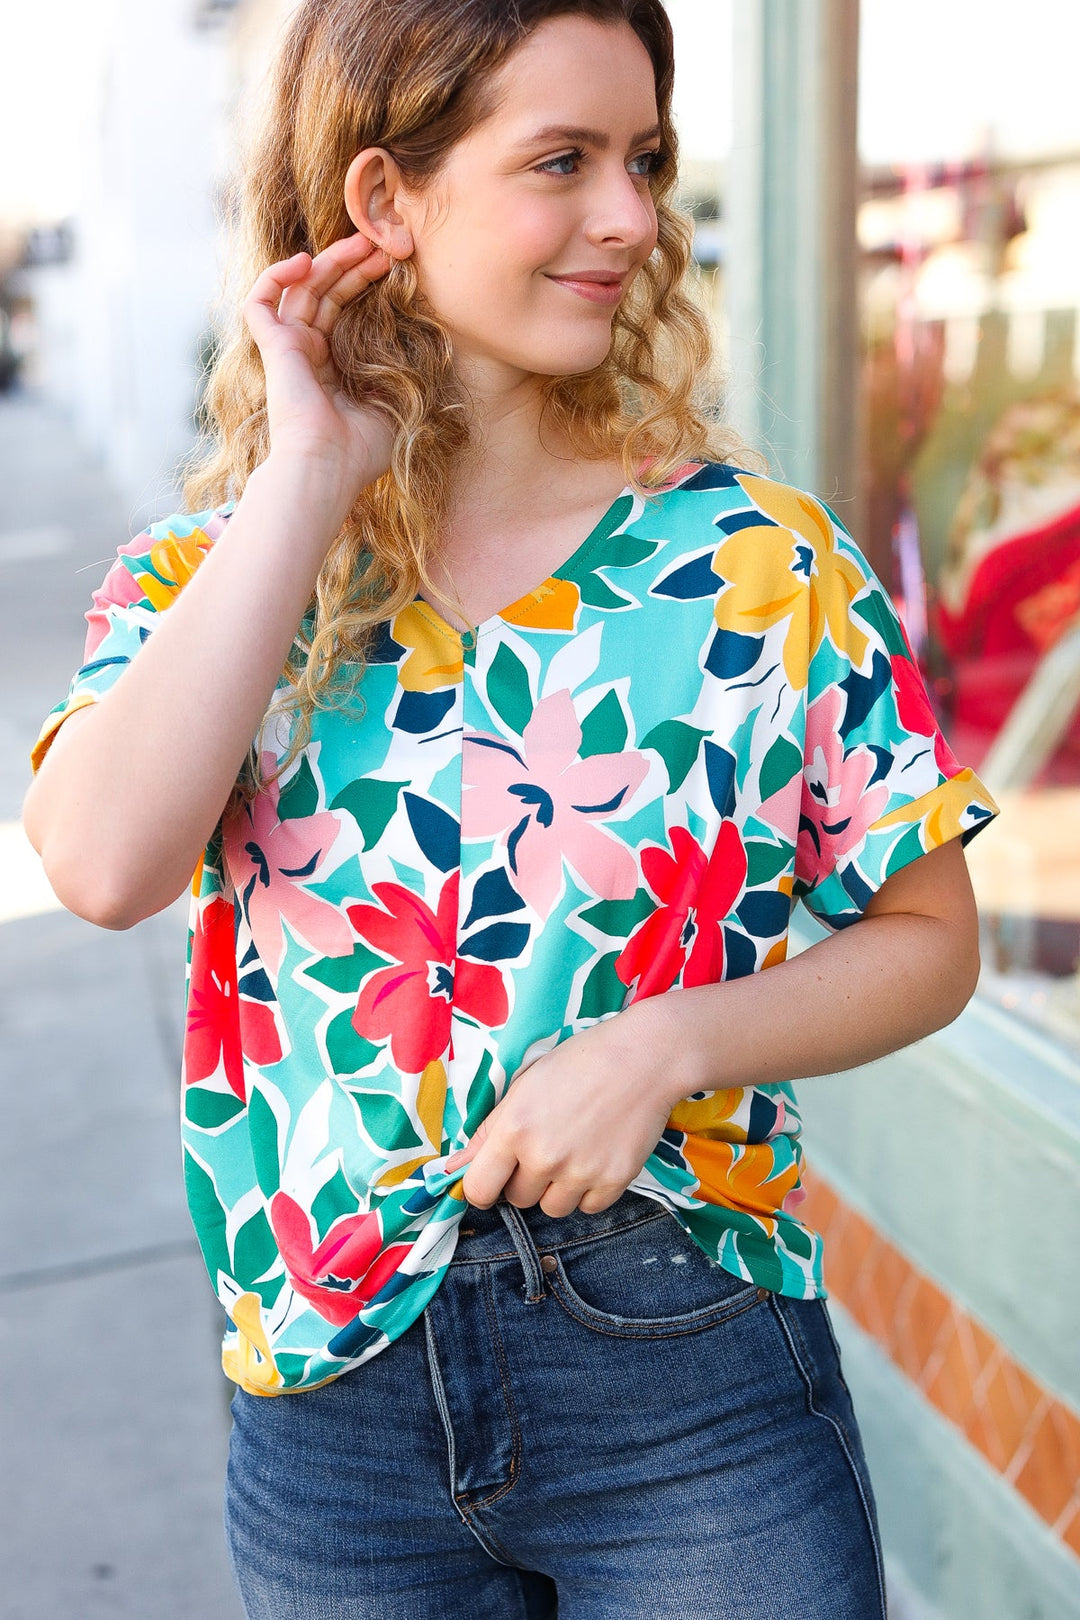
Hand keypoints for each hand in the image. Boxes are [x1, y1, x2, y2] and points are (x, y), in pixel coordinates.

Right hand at [243, 234, 396, 500]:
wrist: (329, 466)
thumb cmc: (362, 449)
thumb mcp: (394, 405)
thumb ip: (400, 373)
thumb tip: (424, 346)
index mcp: (333, 368)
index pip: (344, 311)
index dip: (364, 283)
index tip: (394, 264)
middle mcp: (308, 355)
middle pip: (326, 293)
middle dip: (353, 265)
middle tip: (383, 244)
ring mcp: (288, 349)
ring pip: (301, 289)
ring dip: (329, 261)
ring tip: (361, 242)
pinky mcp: (272, 348)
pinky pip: (260, 301)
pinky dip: (276, 276)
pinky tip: (305, 261)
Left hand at [445, 1008, 680, 1217]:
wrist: (644, 1058)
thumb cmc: (578, 1063)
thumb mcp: (524, 1086)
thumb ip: (489, 1131)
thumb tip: (454, 1166)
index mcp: (514, 1129)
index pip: (479, 1190)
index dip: (483, 1187)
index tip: (495, 1177)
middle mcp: (544, 1156)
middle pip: (517, 1200)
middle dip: (525, 1180)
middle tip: (546, 1146)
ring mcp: (581, 1172)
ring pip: (553, 1208)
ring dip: (557, 1189)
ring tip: (574, 1151)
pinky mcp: (614, 1181)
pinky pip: (589, 1207)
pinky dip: (590, 1190)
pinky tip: (597, 1156)